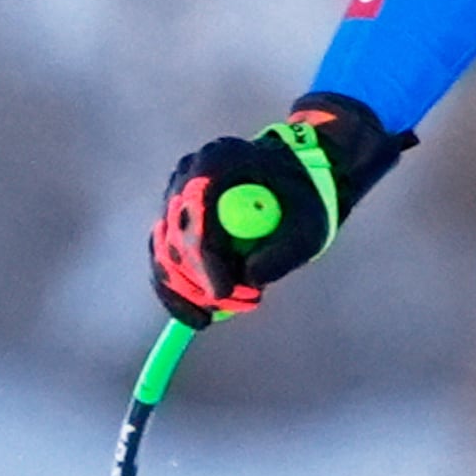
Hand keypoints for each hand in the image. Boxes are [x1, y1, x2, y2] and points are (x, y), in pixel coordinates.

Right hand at [148, 92, 412, 324]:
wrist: (292, 181)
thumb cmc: (304, 199)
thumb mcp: (310, 225)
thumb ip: (284, 251)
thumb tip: (249, 281)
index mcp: (220, 159)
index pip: (198, 211)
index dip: (205, 257)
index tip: (223, 294)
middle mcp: (187, 175)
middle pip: (174, 235)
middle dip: (198, 281)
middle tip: (229, 308)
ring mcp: (175, 197)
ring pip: (165, 253)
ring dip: (190, 291)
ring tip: (231, 307)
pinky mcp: (173, 221)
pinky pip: (165, 262)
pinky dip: (180, 292)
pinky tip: (199, 316)